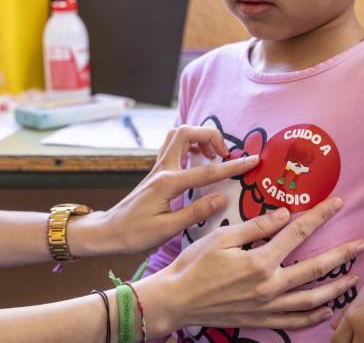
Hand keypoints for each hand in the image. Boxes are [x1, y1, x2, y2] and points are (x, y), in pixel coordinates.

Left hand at [68, 125, 259, 256]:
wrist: (108, 231)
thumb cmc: (134, 234)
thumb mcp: (167, 229)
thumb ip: (195, 212)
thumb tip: (222, 197)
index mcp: (168, 183)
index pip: (207, 171)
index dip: (232, 165)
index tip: (252, 160)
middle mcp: (162, 168)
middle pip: (186, 132)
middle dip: (210, 136)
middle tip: (224, 154)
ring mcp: (157, 167)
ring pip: (177, 135)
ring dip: (198, 138)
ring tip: (212, 155)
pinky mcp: (156, 171)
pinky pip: (173, 146)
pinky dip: (189, 145)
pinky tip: (197, 161)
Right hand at [135, 197, 363, 338]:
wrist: (176, 299)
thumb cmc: (195, 265)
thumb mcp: (222, 238)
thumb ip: (256, 226)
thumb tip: (283, 214)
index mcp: (260, 261)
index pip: (298, 233)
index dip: (320, 216)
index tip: (337, 204)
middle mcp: (269, 286)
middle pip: (315, 268)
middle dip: (343, 253)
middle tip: (363, 243)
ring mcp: (267, 306)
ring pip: (312, 298)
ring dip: (337, 287)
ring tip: (354, 277)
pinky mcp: (261, 319)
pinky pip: (295, 321)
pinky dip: (314, 317)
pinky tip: (327, 310)